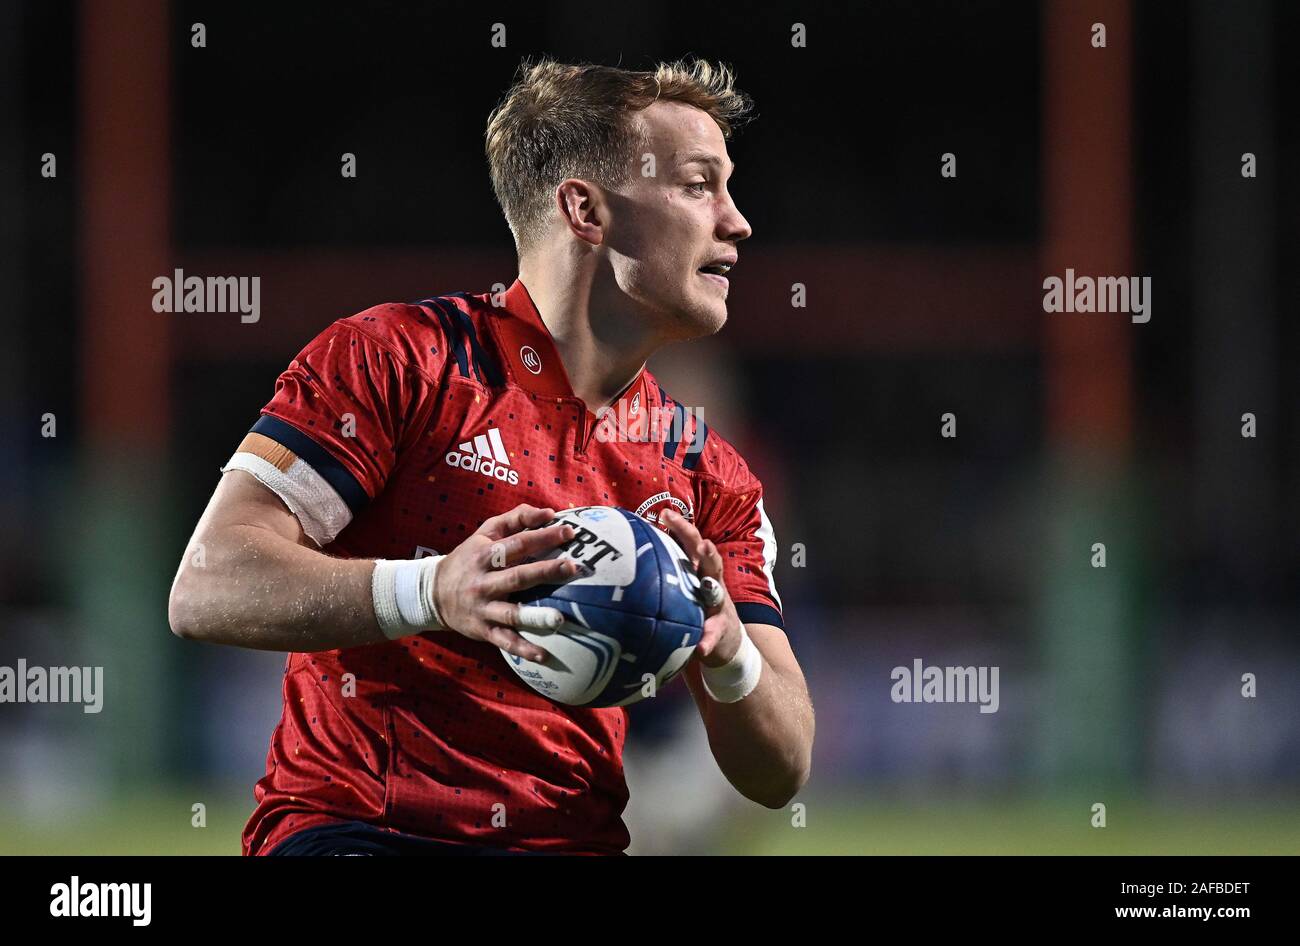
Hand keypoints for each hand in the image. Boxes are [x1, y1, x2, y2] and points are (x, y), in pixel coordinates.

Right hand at [433, 504, 577, 661]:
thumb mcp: (485, 533)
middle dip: (545, 571)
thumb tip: (549, 513)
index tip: (569, 532)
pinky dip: (523, 649)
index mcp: (485, 555)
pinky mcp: (483, 630)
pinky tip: (544, 655)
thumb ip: (515, 519)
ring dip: (536, 616)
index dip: (543, 537)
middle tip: (572, 567)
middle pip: (518, 576)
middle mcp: (484, 582)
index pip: (517, 543)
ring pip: (512, 612)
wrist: (432, 593)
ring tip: (560, 619)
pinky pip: (505, 641)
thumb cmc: (469, 558)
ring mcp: (484, 609)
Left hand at [658, 509, 743, 667]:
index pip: (690, 543)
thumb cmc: (695, 606)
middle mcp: (711, 583)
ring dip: (715, 590)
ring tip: (710, 586)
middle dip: (706, 551)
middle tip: (701, 543)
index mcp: (697, 569)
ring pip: (718, 594)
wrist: (724, 641)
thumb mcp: (682, 585)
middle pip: (709, 561)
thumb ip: (663, 571)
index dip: (681, 528)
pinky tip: (702, 646)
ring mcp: (719, 606)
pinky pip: (714, 634)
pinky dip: (708, 640)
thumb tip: (625, 555)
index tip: (666, 514)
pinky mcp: (721, 630)